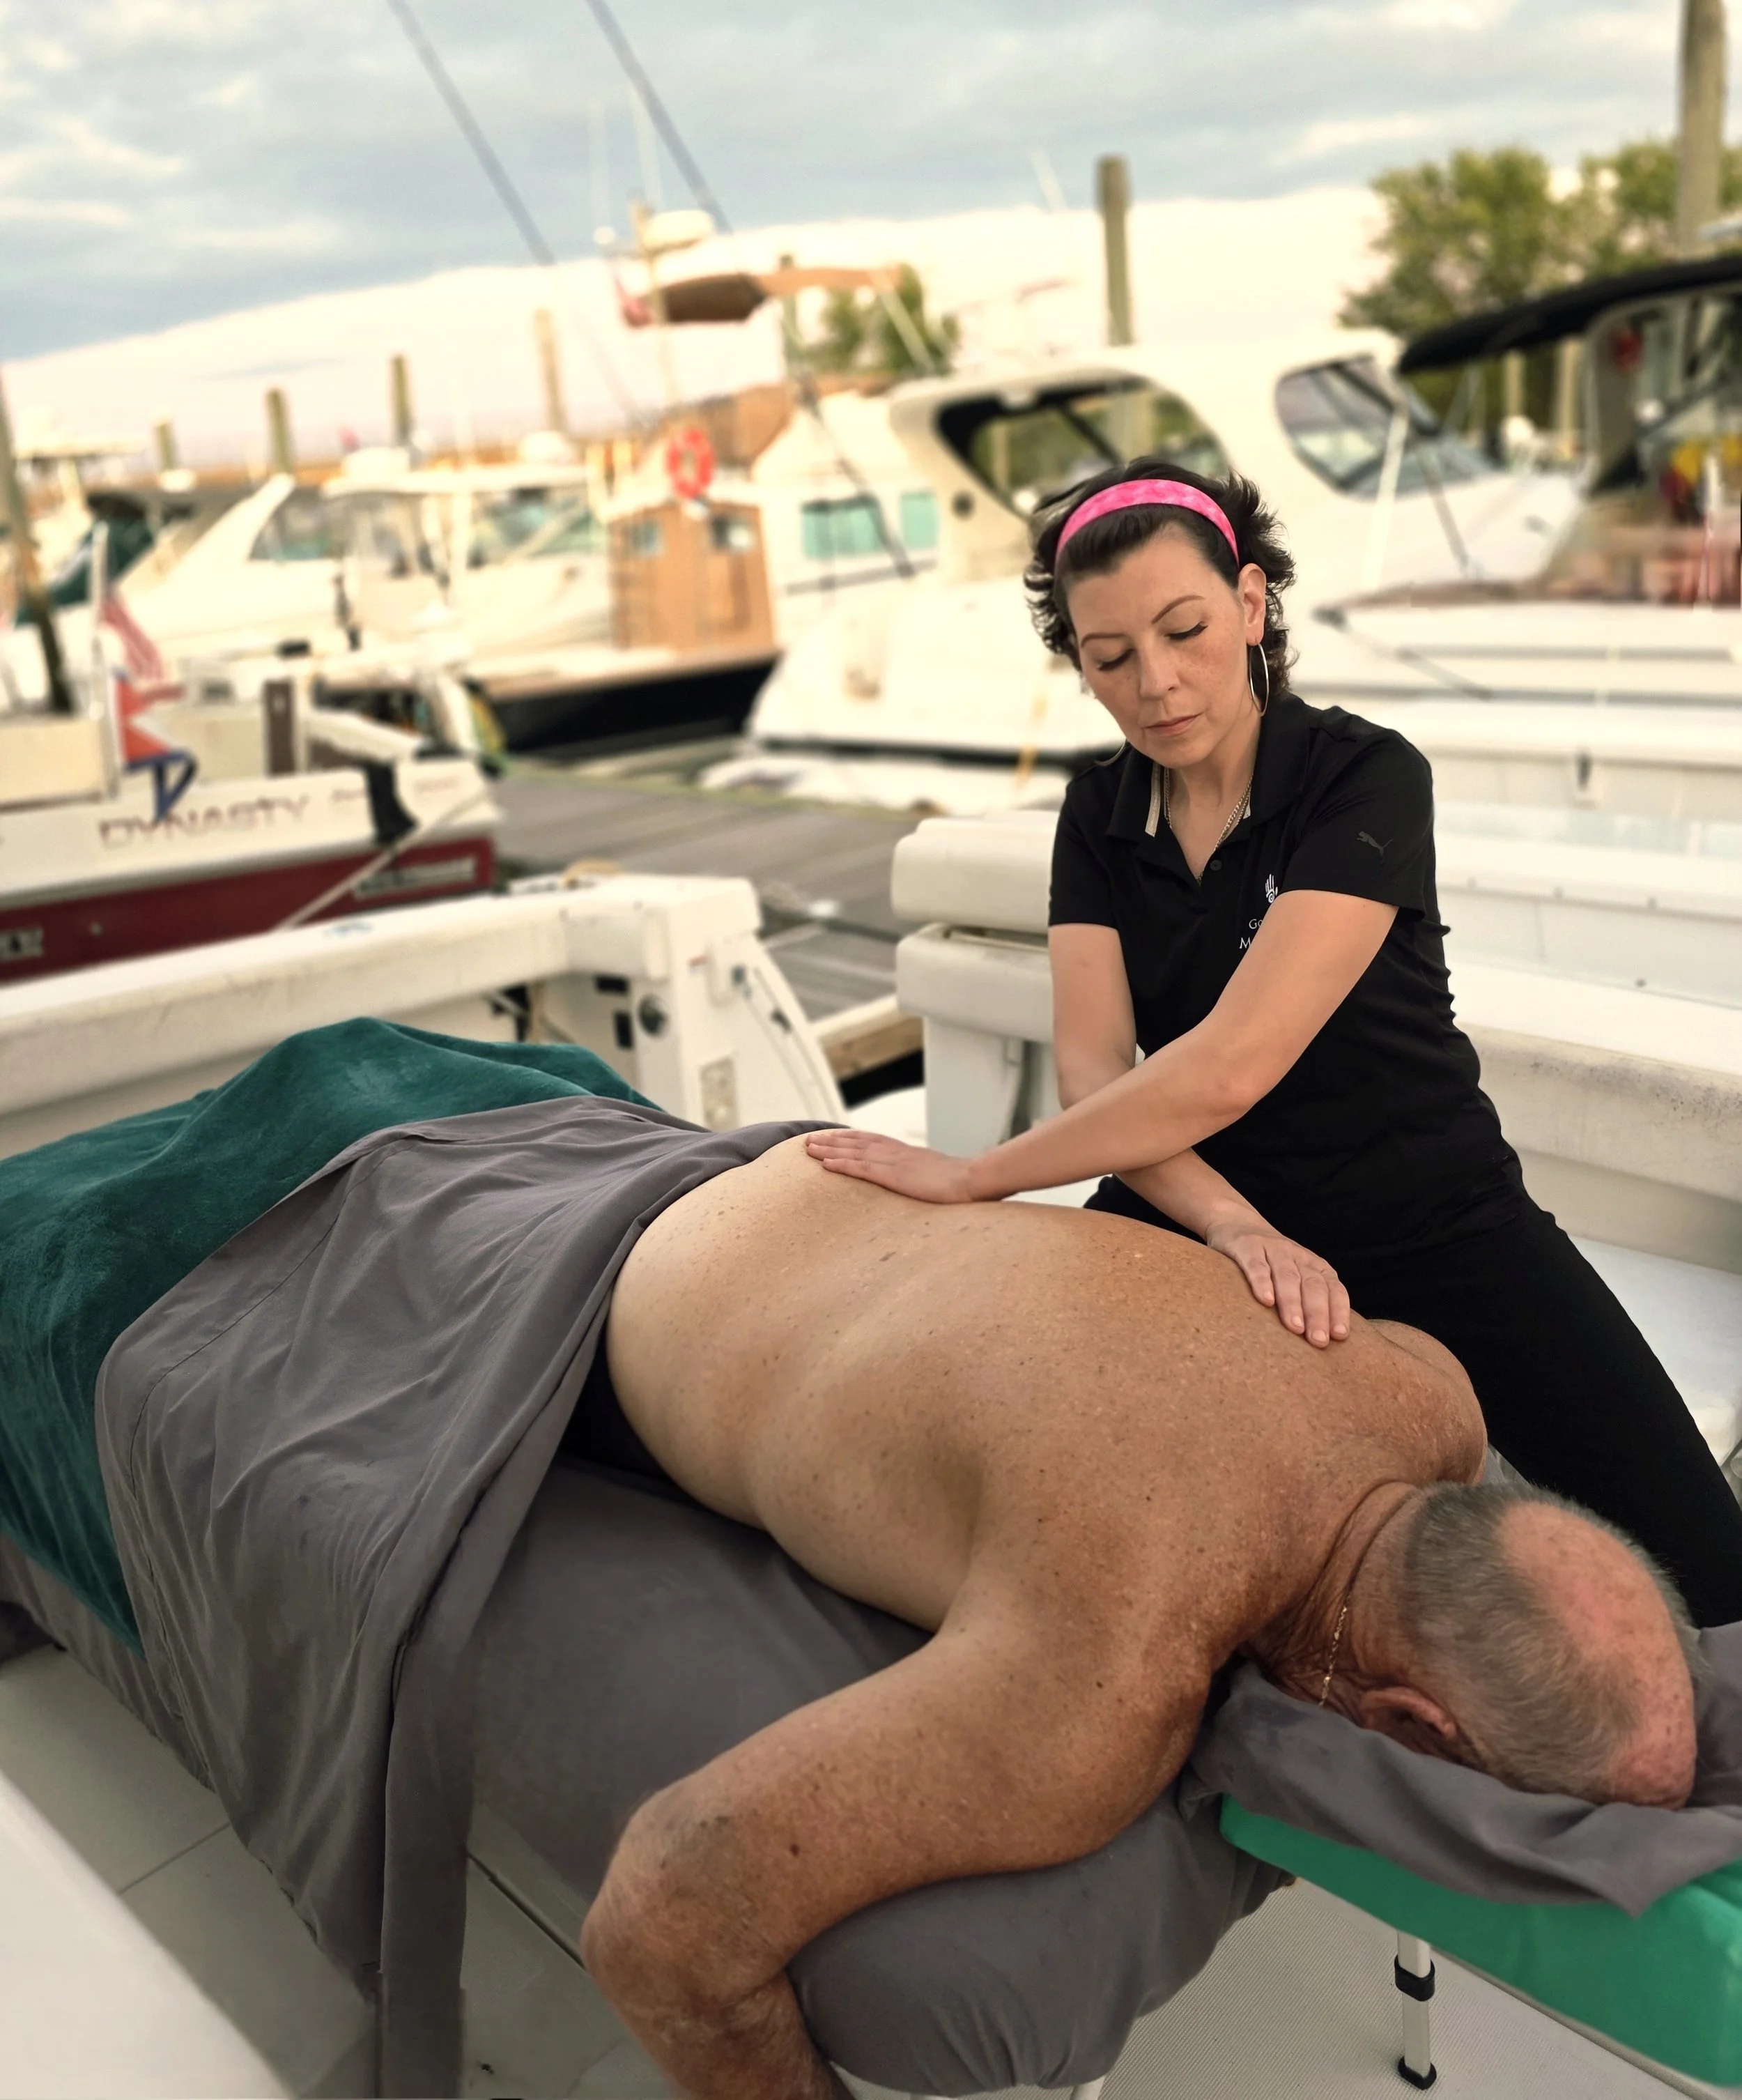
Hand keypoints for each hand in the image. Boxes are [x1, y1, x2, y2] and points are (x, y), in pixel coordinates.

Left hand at [804, 1129, 979, 1202]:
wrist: (972, 1180)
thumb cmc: (962, 1183)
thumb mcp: (939, 1175)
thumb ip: (926, 1175)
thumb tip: (923, 1182)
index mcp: (907, 1153)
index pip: (872, 1140)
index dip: (850, 1138)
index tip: (833, 1137)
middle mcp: (896, 1153)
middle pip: (857, 1142)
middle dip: (832, 1141)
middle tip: (810, 1139)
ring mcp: (894, 1163)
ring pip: (853, 1152)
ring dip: (829, 1149)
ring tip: (808, 1148)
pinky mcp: (893, 1176)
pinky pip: (861, 1169)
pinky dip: (841, 1165)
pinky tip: (825, 1165)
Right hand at [1204, 1216, 1349, 1347]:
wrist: (1237, 1222)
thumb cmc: (1270, 1262)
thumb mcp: (1294, 1275)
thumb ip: (1306, 1300)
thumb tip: (1322, 1340)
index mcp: (1314, 1266)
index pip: (1333, 1289)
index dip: (1337, 1311)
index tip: (1338, 1335)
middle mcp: (1297, 1256)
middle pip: (1312, 1286)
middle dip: (1317, 1313)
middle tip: (1318, 1340)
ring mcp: (1272, 1249)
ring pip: (1287, 1276)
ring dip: (1293, 1303)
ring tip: (1295, 1327)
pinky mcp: (1247, 1246)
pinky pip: (1256, 1265)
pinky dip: (1262, 1282)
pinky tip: (1265, 1301)